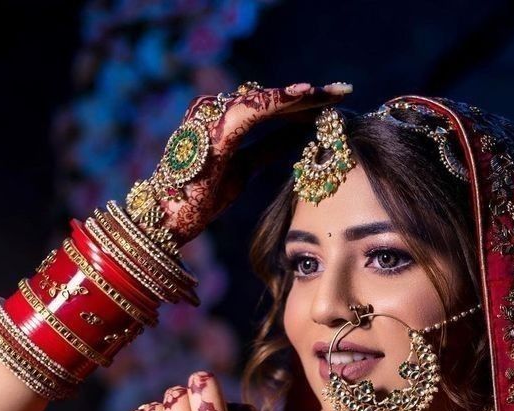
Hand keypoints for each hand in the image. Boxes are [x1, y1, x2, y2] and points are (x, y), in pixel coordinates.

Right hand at [147, 81, 353, 245]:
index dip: (302, 104)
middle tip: (343, 91)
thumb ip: (265, 150)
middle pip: (272, 99)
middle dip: (309, 96)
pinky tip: (306, 95)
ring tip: (333, 93)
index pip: (270, 107)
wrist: (170, 217)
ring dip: (302, 96)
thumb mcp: (243, 170)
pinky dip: (282, 101)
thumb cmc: (200, 197)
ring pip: (268, 100)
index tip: (333, 102)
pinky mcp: (217, 129)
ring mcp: (215, 116)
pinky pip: (255, 109)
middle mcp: (217, 110)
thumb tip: (293, 139)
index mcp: (224, 120)